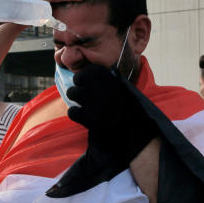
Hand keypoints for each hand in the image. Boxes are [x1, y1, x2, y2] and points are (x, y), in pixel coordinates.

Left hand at [46, 64, 157, 198]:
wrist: (132, 133)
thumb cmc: (128, 110)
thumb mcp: (122, 90)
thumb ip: (110, 80)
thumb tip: (91, 73)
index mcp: (112, 80)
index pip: (90, 69)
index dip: (84, 74)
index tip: (85, 81)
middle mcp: (102, 88)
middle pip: (77, 79)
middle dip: (78, 86)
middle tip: (83, 94)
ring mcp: (95, 103)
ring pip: (72, 93)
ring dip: (76, 99)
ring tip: (85, 105)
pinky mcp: (89, 119)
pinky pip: (71, 111)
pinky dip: (75, 114)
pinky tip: (83, 116)